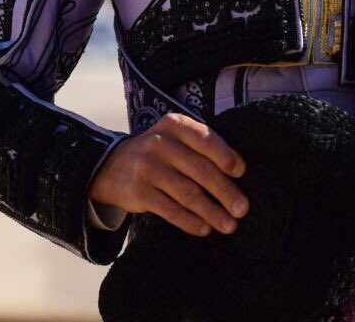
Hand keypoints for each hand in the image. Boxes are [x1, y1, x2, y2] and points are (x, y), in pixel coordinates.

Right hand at [88, 112, 248, 237]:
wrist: (111, 166)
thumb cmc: (158, 153)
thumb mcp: (175, 139)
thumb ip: (200, 149)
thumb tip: (237, 175)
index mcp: (175, 125)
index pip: (206, 139)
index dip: (226, 156)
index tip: (242, 173)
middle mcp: (161, 143)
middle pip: (201, 170)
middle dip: (225, 192)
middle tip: (243, 209)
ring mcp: (148, 168)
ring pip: (188, 193)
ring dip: (212, 212)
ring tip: (229, 225)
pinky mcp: (138, 192)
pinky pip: (170, 210)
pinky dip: (190, 221)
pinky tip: (204, 229)